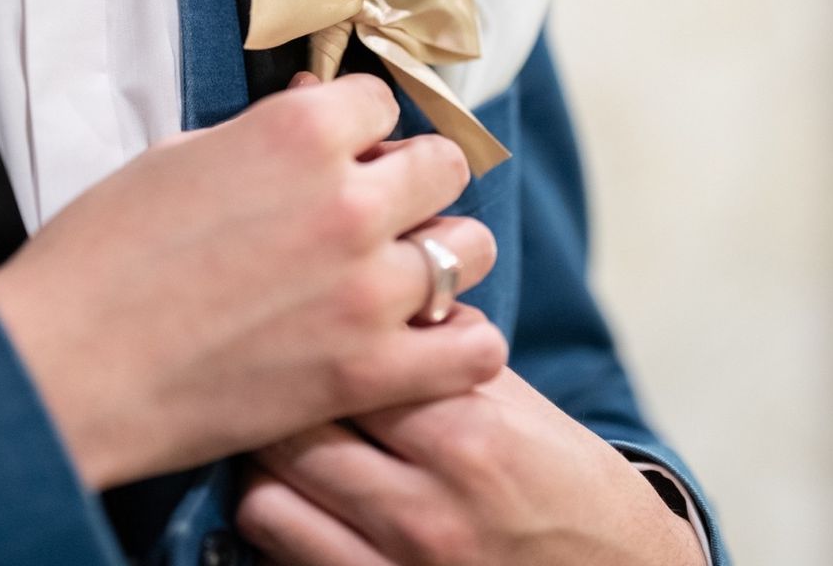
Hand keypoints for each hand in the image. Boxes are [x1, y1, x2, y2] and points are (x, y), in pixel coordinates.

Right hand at [0, 73, 504, 489]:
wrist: (66, 363)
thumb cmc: (105, 250)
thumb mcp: (183, 154)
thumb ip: (269, 136)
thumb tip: (319, 124)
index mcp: (298, 131)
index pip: (381, 99)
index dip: (358, 124)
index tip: (342, 149)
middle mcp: (348, 200)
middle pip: (443, 164)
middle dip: (412, 178)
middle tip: (377, 207)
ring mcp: (365, 290)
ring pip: (469, 248)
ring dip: (440, 252)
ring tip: (400, 272)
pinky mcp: (366, 371)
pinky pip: (473, 346)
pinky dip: (458, 339)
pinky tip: (420, 336)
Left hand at [239, 366, 706, 565]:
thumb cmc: (569, 487)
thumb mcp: (519, 404)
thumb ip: (442, 351)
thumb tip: (379, 293)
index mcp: (466, 433)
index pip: (345, 363)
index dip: (308, 336)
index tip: (292, 320)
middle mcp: (428, 506)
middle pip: (293, 427)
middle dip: (272, 393)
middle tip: (270, 372)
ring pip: (266, 497)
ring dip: (263, 461)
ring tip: (280, 438)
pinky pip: (283, 555)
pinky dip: (277, 519)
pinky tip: (297, 495)